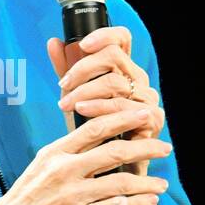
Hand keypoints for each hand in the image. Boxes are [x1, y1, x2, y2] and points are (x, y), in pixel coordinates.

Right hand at [0, 108, 172, 204]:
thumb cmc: (23, 201)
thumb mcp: (40, 167)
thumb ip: (67, 154)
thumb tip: (97, 140)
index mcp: (55, 153)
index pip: (95, 128)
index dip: (124, 119)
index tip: (144, 115)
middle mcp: (65, 170)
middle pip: (115, 152)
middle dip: (145, 148)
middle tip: (164, 147)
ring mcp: (73, 196)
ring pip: (121, 183)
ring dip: (147, 182)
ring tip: (162, 184)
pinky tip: (149, 204)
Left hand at [46, 25, 165, 175]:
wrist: (106, 169)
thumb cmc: (92, 131)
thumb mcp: (75, 96)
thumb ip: (66, 69)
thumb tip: (53, 41)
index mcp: (124, 70)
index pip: (121, 39)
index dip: (104, 35)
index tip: (82, 44)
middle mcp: (139, 80)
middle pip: (114, 57)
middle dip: (83, 69)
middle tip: (63, 85)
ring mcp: (147, 100)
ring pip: (116, 83)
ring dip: (86, 91)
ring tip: (67, 103)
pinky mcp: (152, 120)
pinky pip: (124, 107)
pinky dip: (99, 108)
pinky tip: (83, 113)